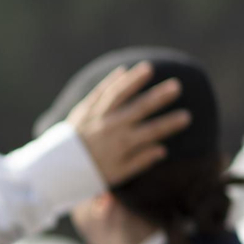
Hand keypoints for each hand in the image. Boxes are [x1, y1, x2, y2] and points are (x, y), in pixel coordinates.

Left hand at [65, 61, 190, 185]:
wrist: (56, 168)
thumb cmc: (90, 173)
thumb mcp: (117, 174)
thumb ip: (140, 162)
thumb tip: (162, 149)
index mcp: (122, 144)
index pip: (152, 131)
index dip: (171, 123)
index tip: (187, 116)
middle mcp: (110, 128)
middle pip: (139, 108)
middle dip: (159, 97)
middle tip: (177, 86)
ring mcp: (96, 116)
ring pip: (118, 94)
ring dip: (133, 80)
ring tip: (148, 68)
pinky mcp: (83, 110)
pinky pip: (99, 92)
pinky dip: (111, 81)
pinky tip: (123, 71)